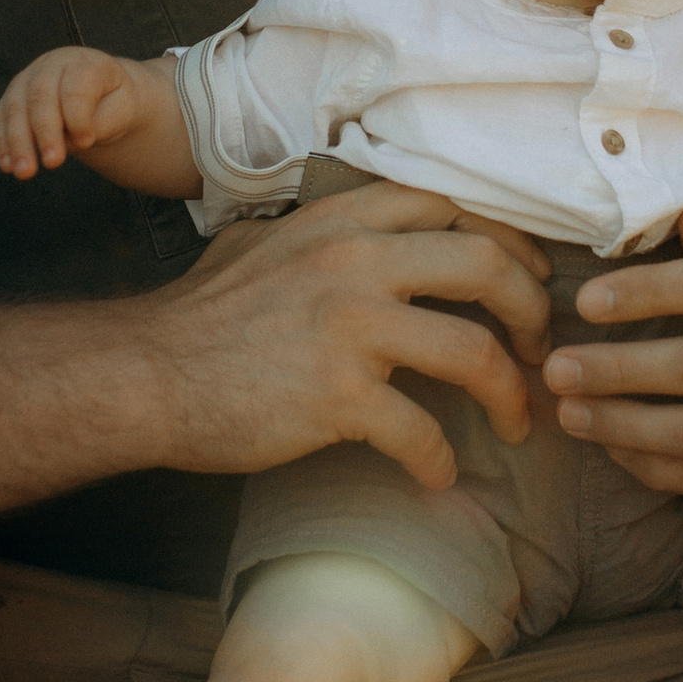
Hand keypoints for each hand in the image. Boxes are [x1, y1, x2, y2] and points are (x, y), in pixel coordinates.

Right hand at [0, 48, 150, 178]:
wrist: (97, 94)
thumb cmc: (111, 102)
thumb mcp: (123, 108)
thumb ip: (103, 121)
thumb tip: (73, 139)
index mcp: (84, 63)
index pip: (76, 87)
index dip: (79, 116)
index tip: (87, 142)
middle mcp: (51, 66)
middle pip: (41, 96)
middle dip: (45, 131)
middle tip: (53, 163)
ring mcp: (27, 79)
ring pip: (15, 107)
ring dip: (18, 142)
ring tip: (25, 172)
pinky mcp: (11, 98)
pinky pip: (0, 118)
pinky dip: (2, 143)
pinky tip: (8, 165)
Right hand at [145, 179, 551, 488]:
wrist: (144, 374)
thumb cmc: (200, 316)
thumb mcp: (263, 241)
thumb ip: (322, 229)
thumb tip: (364, 228)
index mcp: (343, 218)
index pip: (457, 204)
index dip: (511, 241)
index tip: (529, 278)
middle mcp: (355, 259)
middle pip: (488, 264)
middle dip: (533, 309)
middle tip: (538, 349)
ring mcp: (350, 326)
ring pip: (474, 351)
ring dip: (510, 395)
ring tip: (516, 423)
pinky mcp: (338, 395)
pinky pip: (422, 433)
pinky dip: (440, 462)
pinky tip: (437, 477)